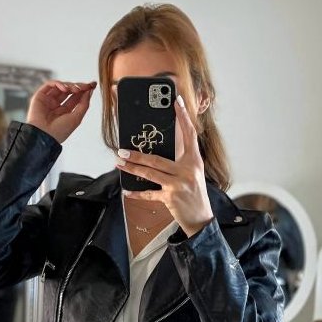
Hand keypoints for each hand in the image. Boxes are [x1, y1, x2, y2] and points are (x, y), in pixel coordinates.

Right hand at [27, 80, 96, 143]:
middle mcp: (57, 105)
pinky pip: (49, 85)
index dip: (84, 90)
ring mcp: (48, 100)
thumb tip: (90, 90)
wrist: (44, 135)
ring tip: (76, 89)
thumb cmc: (60, 131)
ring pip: (60, 86)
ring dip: (70, 85)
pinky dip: (58, 83)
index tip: (93, 84)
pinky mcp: (40, 96)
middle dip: (78, 87)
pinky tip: (65, 88)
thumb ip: (84, 103)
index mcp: (66, 112)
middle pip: (69, 90)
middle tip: (86, 86)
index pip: (76, 97)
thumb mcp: (77, 118)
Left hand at [114, 95, 213, 237]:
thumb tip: (159, 149)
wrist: (201, 218)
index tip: (176, 102)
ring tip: (119, 162)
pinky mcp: (170, 198)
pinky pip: (149, 193)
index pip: (189, 135)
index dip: (183, 118)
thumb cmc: (195, 194)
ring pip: (150, 173)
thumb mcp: (193, 173)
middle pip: (157, 159)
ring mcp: (178, 185)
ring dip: (132, 168)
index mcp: (194, 161)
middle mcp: (187, 171)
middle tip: (122, 149)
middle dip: (137, 154)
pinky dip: (137, 193)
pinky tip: (127, 191)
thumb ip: (180, 161)